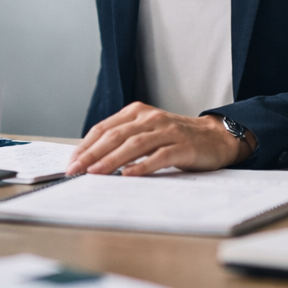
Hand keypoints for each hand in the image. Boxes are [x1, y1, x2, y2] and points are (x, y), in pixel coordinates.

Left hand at [66, 102, 247, 176]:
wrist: (216, 137)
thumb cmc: (176, 138)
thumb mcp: (147, 132)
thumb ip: (124, 140)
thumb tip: (91, 161)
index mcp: (137, 112)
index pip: (104, 128)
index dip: (86, 146)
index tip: (71, 163)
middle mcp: (151, 118)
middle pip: (116, 136)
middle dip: (92, 154)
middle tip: (75, 170)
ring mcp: (168, 131)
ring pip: (134, 144)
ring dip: (112, 160)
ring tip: (96, 173)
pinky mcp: (183, 146)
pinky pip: (160, 156)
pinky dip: (143, 166)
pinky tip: (130, 175)